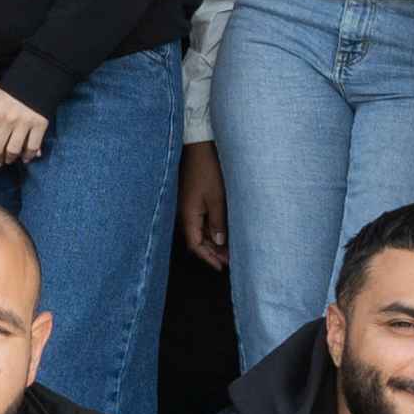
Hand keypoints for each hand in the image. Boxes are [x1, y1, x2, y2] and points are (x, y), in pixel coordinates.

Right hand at [180, 141, 228, 265]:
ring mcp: (187, 206)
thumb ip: (218, 222)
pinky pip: (199, 220)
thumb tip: (219, 242)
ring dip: (212, 241)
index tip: (221, 267)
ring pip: (198, 230)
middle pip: (196, 240)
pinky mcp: (191, 198)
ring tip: (228, 249)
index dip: (208, 258)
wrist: (198, 146)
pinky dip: (210, 229)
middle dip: (212, 252)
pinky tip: (221, 231)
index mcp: (188, 215)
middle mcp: (184, 213)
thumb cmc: (207, 170)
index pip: (195, 244)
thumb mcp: (217, 198)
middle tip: (229, 261)